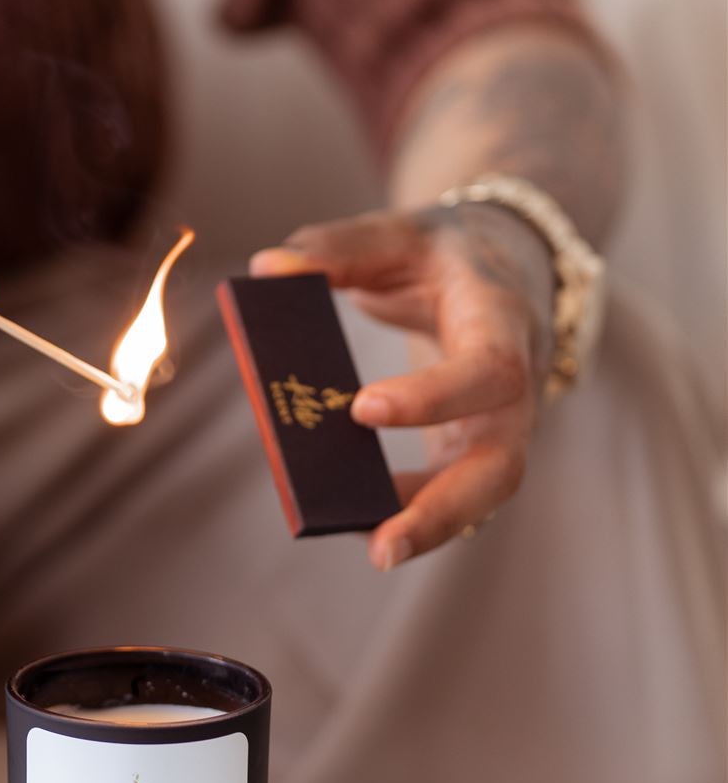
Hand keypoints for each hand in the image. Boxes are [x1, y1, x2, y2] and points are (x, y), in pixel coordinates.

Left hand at [252, 204, 553, 567]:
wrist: (508, 265)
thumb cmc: (445, 252)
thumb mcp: (399, 232)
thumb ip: (336, 247)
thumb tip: (265, 269)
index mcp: (501, 320)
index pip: (487, 368)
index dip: (433, 396)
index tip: (361, 409)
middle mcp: (516, 385)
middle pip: (503, 464)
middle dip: (444, 511)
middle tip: (381, 549)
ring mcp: (503, 423)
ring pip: (485, 493)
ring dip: (428, 528)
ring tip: (365, 549)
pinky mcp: (479, 447)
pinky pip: (456, 492)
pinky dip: (413, 512)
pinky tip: (360, 522)